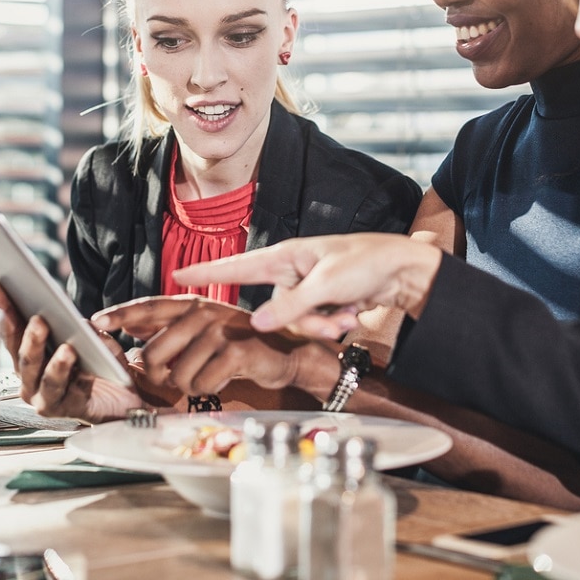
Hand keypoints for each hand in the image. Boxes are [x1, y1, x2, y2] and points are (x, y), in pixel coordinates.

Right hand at [0, 284, 145, 422]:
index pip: (13, 332)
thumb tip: (77, 320)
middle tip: (37, 318)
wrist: (125, 401)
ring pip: (40, 375)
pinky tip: (71, 355)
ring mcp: (43, 397)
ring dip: (47, 356)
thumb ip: (82, 329)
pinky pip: (61, 390)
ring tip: (60, 342)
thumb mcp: (93, 339)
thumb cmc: (101, 367)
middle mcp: (31, 380)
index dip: (5, 310)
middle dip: (27, 335)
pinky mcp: (63, 410)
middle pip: (22, 356)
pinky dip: (66, 372)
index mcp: (31, 359)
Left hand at [94, 296, 337, 398]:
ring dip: (187, 386)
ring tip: (205, 377)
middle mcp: (204, 313)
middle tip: (171, 379)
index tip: (97, 322)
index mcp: (194, 305)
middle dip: (156, 375)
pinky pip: (202, 383)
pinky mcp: (235, 352)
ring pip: (177, 375)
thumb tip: (133, 330)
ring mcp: (220, 331)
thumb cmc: (243, 343)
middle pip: (153, 353)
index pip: (149, 307)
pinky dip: (208, 390)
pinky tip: (222, 380)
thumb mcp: (207, 328)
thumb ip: (173, 327)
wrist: (288, 353)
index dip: (121, 315)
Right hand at [169, 233, 442, 336]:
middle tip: (336, 318)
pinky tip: (355, 314)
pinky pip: (316, 322)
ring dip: (326, 324)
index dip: (206, 273)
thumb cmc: (365, 262)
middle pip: (277, 310)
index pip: (237, 266)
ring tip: (350, 315)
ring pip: (299, 322)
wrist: (403, 269)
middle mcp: (293, 272)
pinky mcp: (323, 301)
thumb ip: (290, 307)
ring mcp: (308, 288)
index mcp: (286, 256)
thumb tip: (256, 324)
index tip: (176, 277)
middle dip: (307, 321)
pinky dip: (335, 322)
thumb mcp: (326, 286)